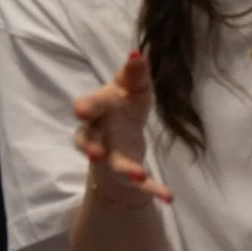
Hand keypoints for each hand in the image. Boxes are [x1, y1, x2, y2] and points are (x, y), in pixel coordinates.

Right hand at [72, 49, 169, 204]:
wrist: (120, 136)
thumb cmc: (124, 105)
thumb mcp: (132, 88)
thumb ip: (134, 74)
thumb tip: (137, 52)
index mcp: (100, 109)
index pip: (89, 107)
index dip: (85, 108)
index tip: (81, 110)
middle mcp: (98, 134)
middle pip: (88, 139)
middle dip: (88, 144)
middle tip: (92, 151)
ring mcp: (110, 155)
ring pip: (112, 164)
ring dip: (123, 169)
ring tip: (137, 174)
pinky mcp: (126, 173)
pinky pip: (139, 184)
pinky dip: (153, 190)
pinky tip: (169, 198)